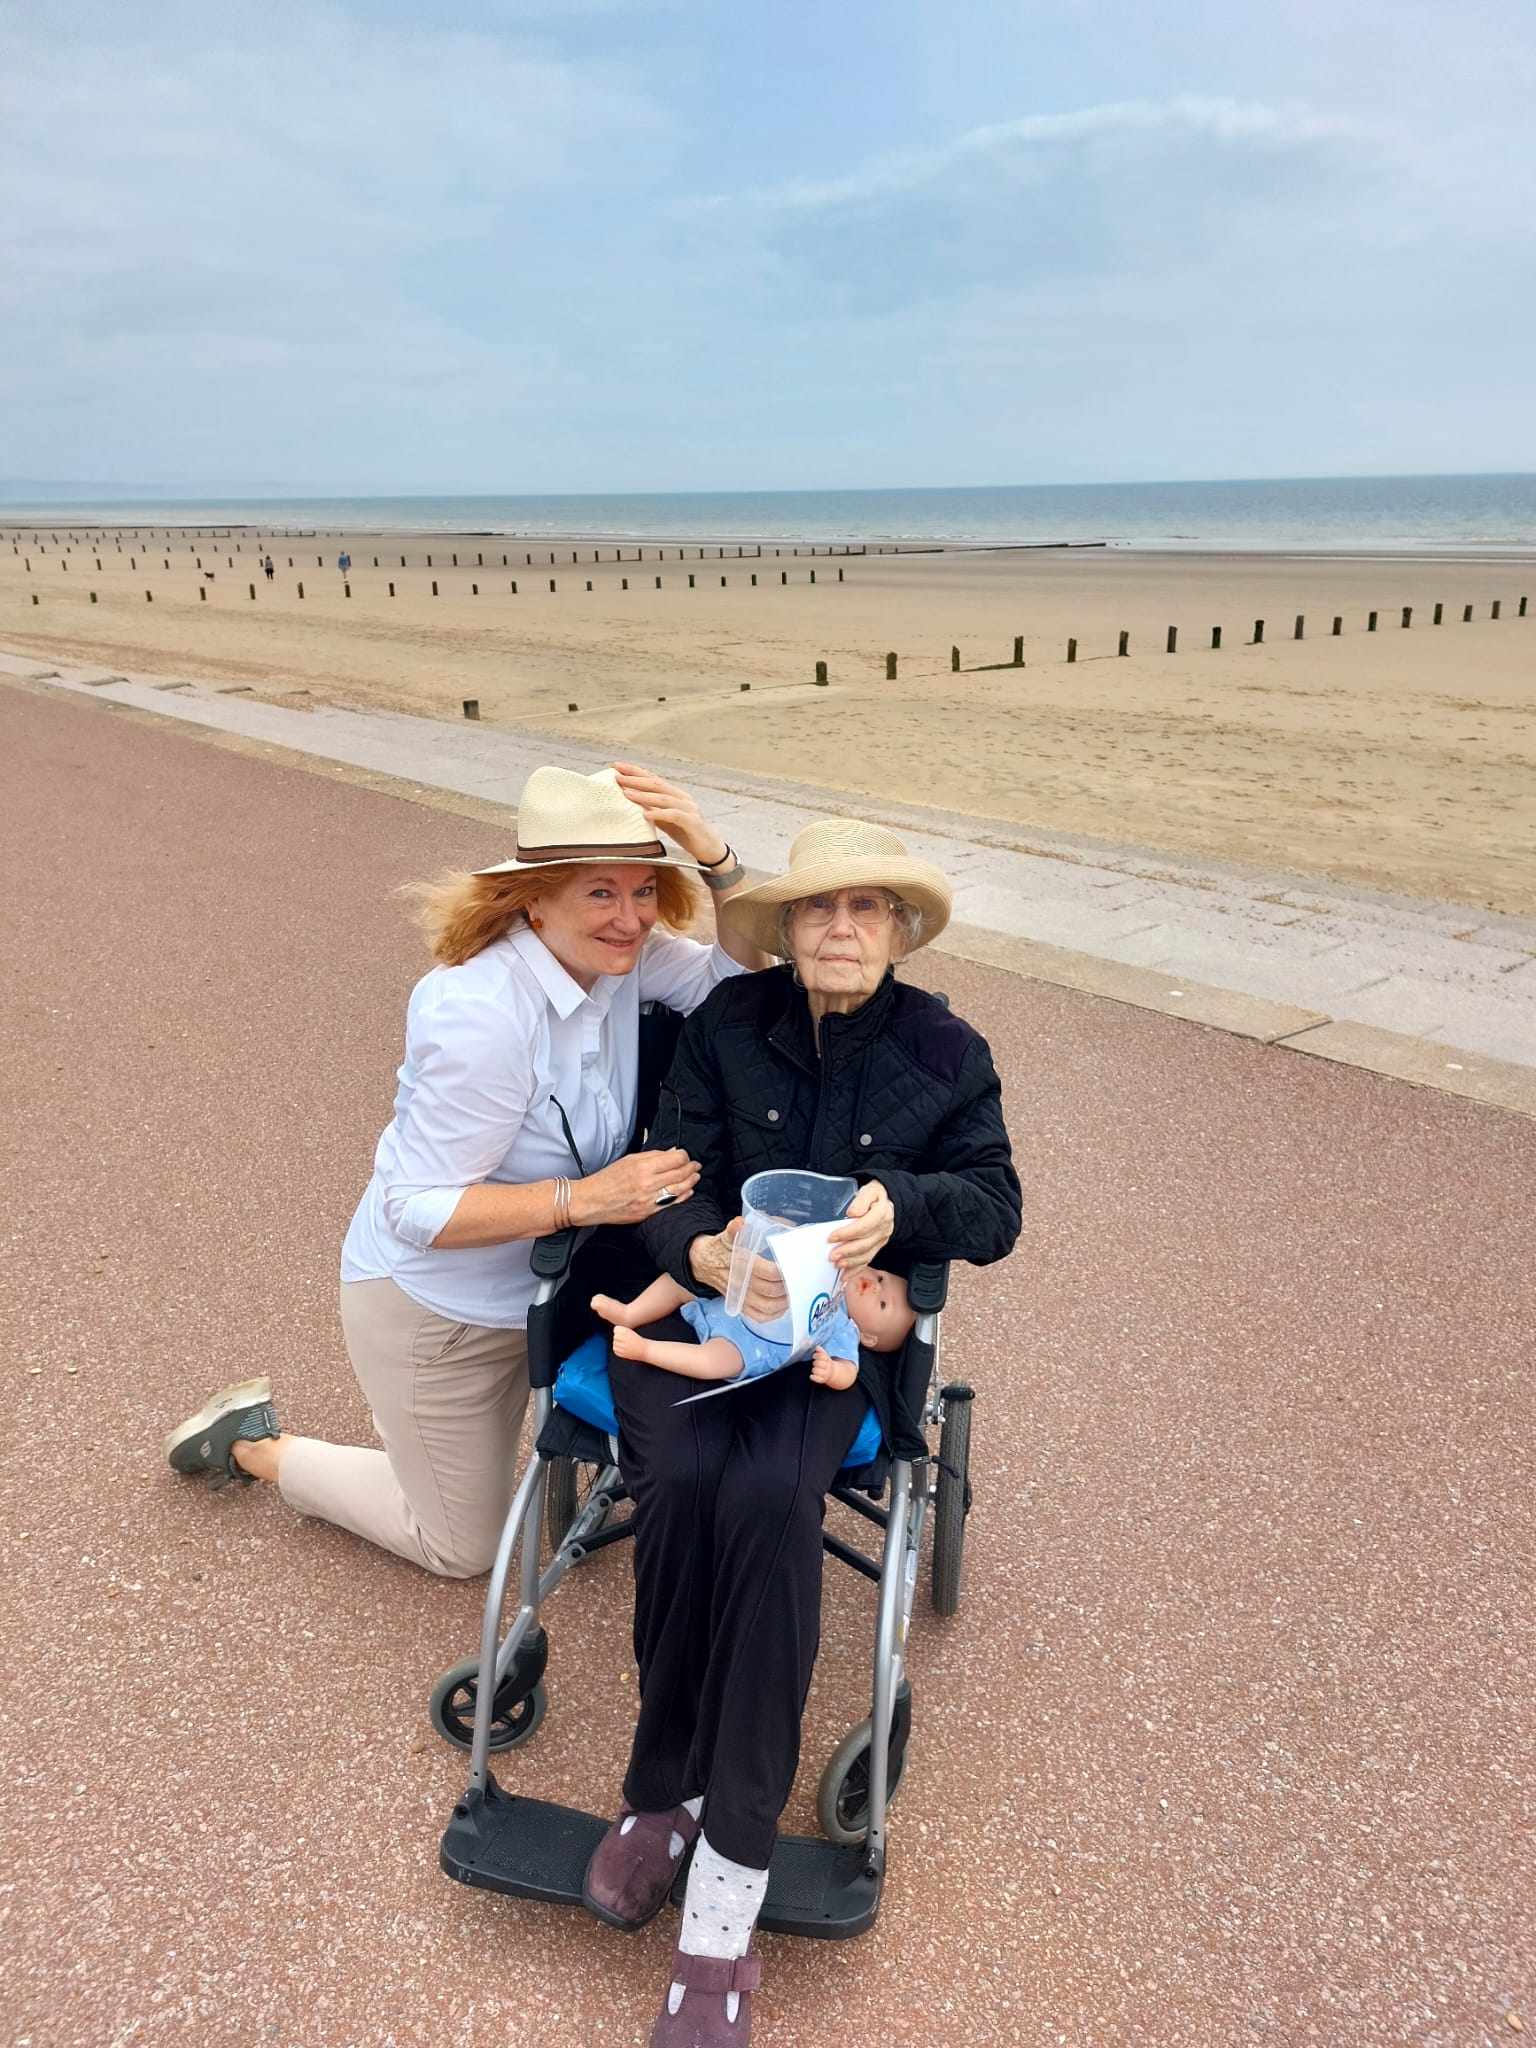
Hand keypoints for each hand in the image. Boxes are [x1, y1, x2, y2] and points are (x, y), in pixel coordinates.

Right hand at [574, 1148, 699, 1227]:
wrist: (591, 1201)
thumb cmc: (607, 1179)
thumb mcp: (628, 1160)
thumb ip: (653, 1156)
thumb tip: (672, 1152)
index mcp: (642, 1167)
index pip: (675, 1158)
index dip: (685, 1156)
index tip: (685, 1155)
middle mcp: (647, 1183)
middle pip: (680, 1173)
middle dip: (692, 1168)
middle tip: (696, 1165)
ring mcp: (648, 1200)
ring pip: (680, 1189)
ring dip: (691, 1181)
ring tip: (695, 1176)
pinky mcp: (647, 1213)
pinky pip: (672, 1204)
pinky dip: (683, 1196)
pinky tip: (688, 1191)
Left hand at [612, 762, 728, 867]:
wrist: (710, 848)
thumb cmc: (686, 833)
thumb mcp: (665, 820)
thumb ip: (652, 809)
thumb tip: (630, 802)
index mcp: (675, 795)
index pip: (653, 779)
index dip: (635, 771)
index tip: (617, 767)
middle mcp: (682, 798)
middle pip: (657, 784)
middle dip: (635, 779)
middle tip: (617, 776)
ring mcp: (689, 809)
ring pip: (664, 798)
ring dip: (643, 795)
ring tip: (626, 793)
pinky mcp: (693, 822)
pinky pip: (674, 815)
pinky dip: (659, 814)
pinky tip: (646, 815)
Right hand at [688, 1218, 787, 1319]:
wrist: (703, 1263)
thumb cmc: (720, 1248)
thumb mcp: (725, 1235)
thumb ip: (734, 1229)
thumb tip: (741, 1222)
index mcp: (739, 1265)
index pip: (768, 1273)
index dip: (783, 1272)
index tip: (792, 1266)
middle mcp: (740, 1284)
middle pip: (770, 1291)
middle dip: (787, 1286)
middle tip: (798, 1279)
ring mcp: (740, 1297)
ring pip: (767, 1307)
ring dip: (784, 1302)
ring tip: (793, 1292)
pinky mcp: (740, 1306)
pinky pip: (759, 1317)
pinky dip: (774, 1314)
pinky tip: (782, 1305)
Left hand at [809, 1346, 857, 1389]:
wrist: (832, 1373)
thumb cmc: (826, 1364)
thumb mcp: (825, 1357)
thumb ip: (821, 1352)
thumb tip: (817, 1347)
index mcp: (828, 1360)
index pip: (822, 1356)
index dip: (816, 1355)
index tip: (814, 1356)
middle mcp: (828, 1367)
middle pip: (818, 1363)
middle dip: (815, 1362)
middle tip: (816, 1363)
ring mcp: (825, 1374)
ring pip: (817, 1371)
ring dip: (814, 1369)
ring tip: (815, 1369)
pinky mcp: (822, 1380)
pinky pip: (817, 1379)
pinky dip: (813, 1377)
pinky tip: (812, 1376)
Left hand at [828, 1180, 893, 1272]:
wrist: (887, 1203)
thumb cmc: (875, 1196)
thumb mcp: (869, 1191)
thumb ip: (861, 1201)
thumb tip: (852, 1213)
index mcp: (882, 1213)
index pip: (863, 1226)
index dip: (847, 1233)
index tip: (832, 1237)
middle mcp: (883, 1229)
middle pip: (864, 1243)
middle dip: (847, 1251)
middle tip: (832, 1256)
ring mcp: (881, 1240)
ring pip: (866, 1255)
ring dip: (851, 1262)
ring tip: (837, 1264)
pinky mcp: (877, 1247)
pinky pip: (867, 1260)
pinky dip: (856, 1270)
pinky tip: (845, 1275)